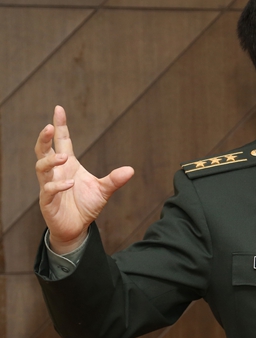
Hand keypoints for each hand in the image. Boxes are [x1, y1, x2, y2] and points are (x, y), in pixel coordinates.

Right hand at [34, 105, 133, 252]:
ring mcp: (48, 185)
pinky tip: (70, 183)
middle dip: (44, 138)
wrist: (77, 227)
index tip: (59, 109)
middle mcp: (56, 172)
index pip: (62, 141)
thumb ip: (115, 180)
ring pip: (41, 167)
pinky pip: (47, 190)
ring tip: (64, 157)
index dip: (59, 126)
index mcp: (69, 165)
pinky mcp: (47, 201)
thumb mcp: (103, 190)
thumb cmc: (86, 205)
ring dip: (51, 160)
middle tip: (48, 126)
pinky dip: (57, 186)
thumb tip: (131, 170)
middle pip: (43, 150)